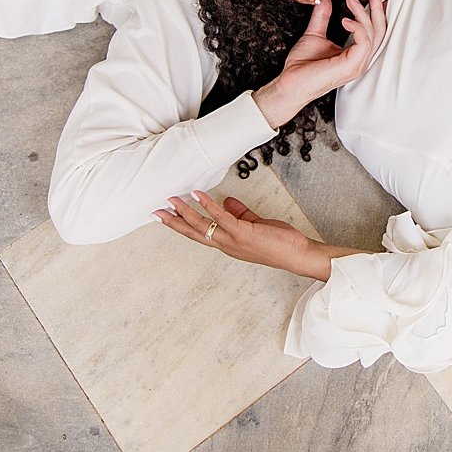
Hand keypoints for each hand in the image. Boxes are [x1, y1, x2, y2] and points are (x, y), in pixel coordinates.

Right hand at [156, 190, 331, 278]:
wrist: (297, 255)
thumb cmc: (278, 242)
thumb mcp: (254, 226)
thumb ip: (239, 214)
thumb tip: (226, 202)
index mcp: (227, 244)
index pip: (199, 234)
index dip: (181, 226)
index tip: (166, 217)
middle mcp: (226, 245)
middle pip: (194, 233)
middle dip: (173, 222)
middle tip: (155, 211)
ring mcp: (233, 240)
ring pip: (202, 226)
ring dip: (185, 212)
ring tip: (170, 200)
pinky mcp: (243, 233)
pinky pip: (222, 218)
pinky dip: (209, 206)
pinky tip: (198, 195)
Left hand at [254, 0, 387, 127]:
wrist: (290, 82)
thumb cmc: (302, 65)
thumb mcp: (314, 34)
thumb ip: (322, 16)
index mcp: (355, 54)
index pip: (374, 32)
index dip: (376, 12)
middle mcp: (360, 60)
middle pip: (380, 32)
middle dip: (378, 9)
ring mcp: (357, 65)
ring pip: (374, 34)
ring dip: (364, 13)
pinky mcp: (351, 66)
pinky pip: (364, 42)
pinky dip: (358, 26)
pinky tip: (345, 19)